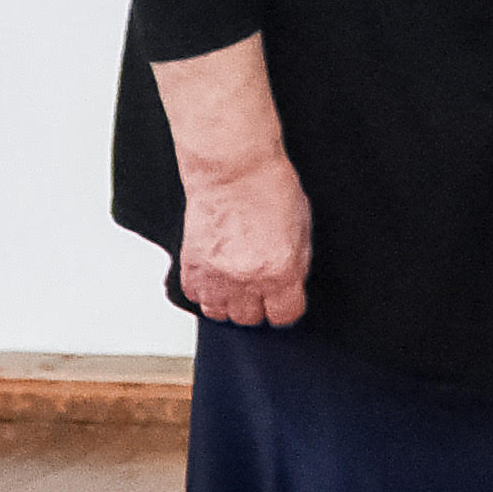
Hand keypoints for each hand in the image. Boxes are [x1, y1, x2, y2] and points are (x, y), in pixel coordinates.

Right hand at [173, 155, 311, 327]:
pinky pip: (195, 297)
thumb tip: (290, 286)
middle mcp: (246, 280)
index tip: (284, 302)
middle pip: (249, 319)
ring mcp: (215, 277)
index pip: (284, 315)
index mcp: (281, 272)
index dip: (285, 308)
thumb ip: (295, 265)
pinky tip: (215, 276)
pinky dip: (205, 291)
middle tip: (258, 288)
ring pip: (219, 314)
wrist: (232, 172)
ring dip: (228, 303)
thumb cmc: (270, 191)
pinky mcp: (191, 268)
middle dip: (257, 306)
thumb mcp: (302, 232)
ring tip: (235, 284)